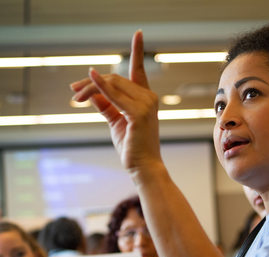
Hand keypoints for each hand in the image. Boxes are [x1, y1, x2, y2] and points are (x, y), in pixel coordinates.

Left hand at [70, 31, 161, 171]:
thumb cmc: (133, 145)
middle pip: (115, 78)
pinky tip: (89, 79)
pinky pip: (114, 95)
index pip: (139, 70)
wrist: (143, 166)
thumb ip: (107, 106)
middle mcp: (148, 97)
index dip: (138, 51)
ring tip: (75, 95)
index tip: (138, 34)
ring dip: (90, 87)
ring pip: (112, 84)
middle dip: (91, 82)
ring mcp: (145, 104)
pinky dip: (100, 87)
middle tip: (74, 91)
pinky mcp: (139, 113)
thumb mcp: (117, 122)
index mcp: (145, 98)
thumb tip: (93, 94)